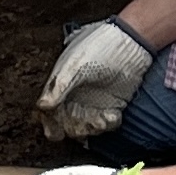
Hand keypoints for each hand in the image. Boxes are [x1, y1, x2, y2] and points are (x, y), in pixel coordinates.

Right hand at [36, 19, 152, 141]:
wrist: (132, 43)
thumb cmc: (100, 47)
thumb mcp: (76, 66)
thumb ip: (59, 86)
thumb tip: (43, 106)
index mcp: (61, 84)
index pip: (49, 111)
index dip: (50, 123)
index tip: (56, 132)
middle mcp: (74, 95)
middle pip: (66, 123)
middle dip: (73, 128)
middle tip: (83, 125)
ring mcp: (93, 101)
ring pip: (86, 126)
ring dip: (92, 127)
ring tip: (102, 120)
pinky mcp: (111, 105)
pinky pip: (106, 123)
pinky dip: (108, 123)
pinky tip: (113, 116)